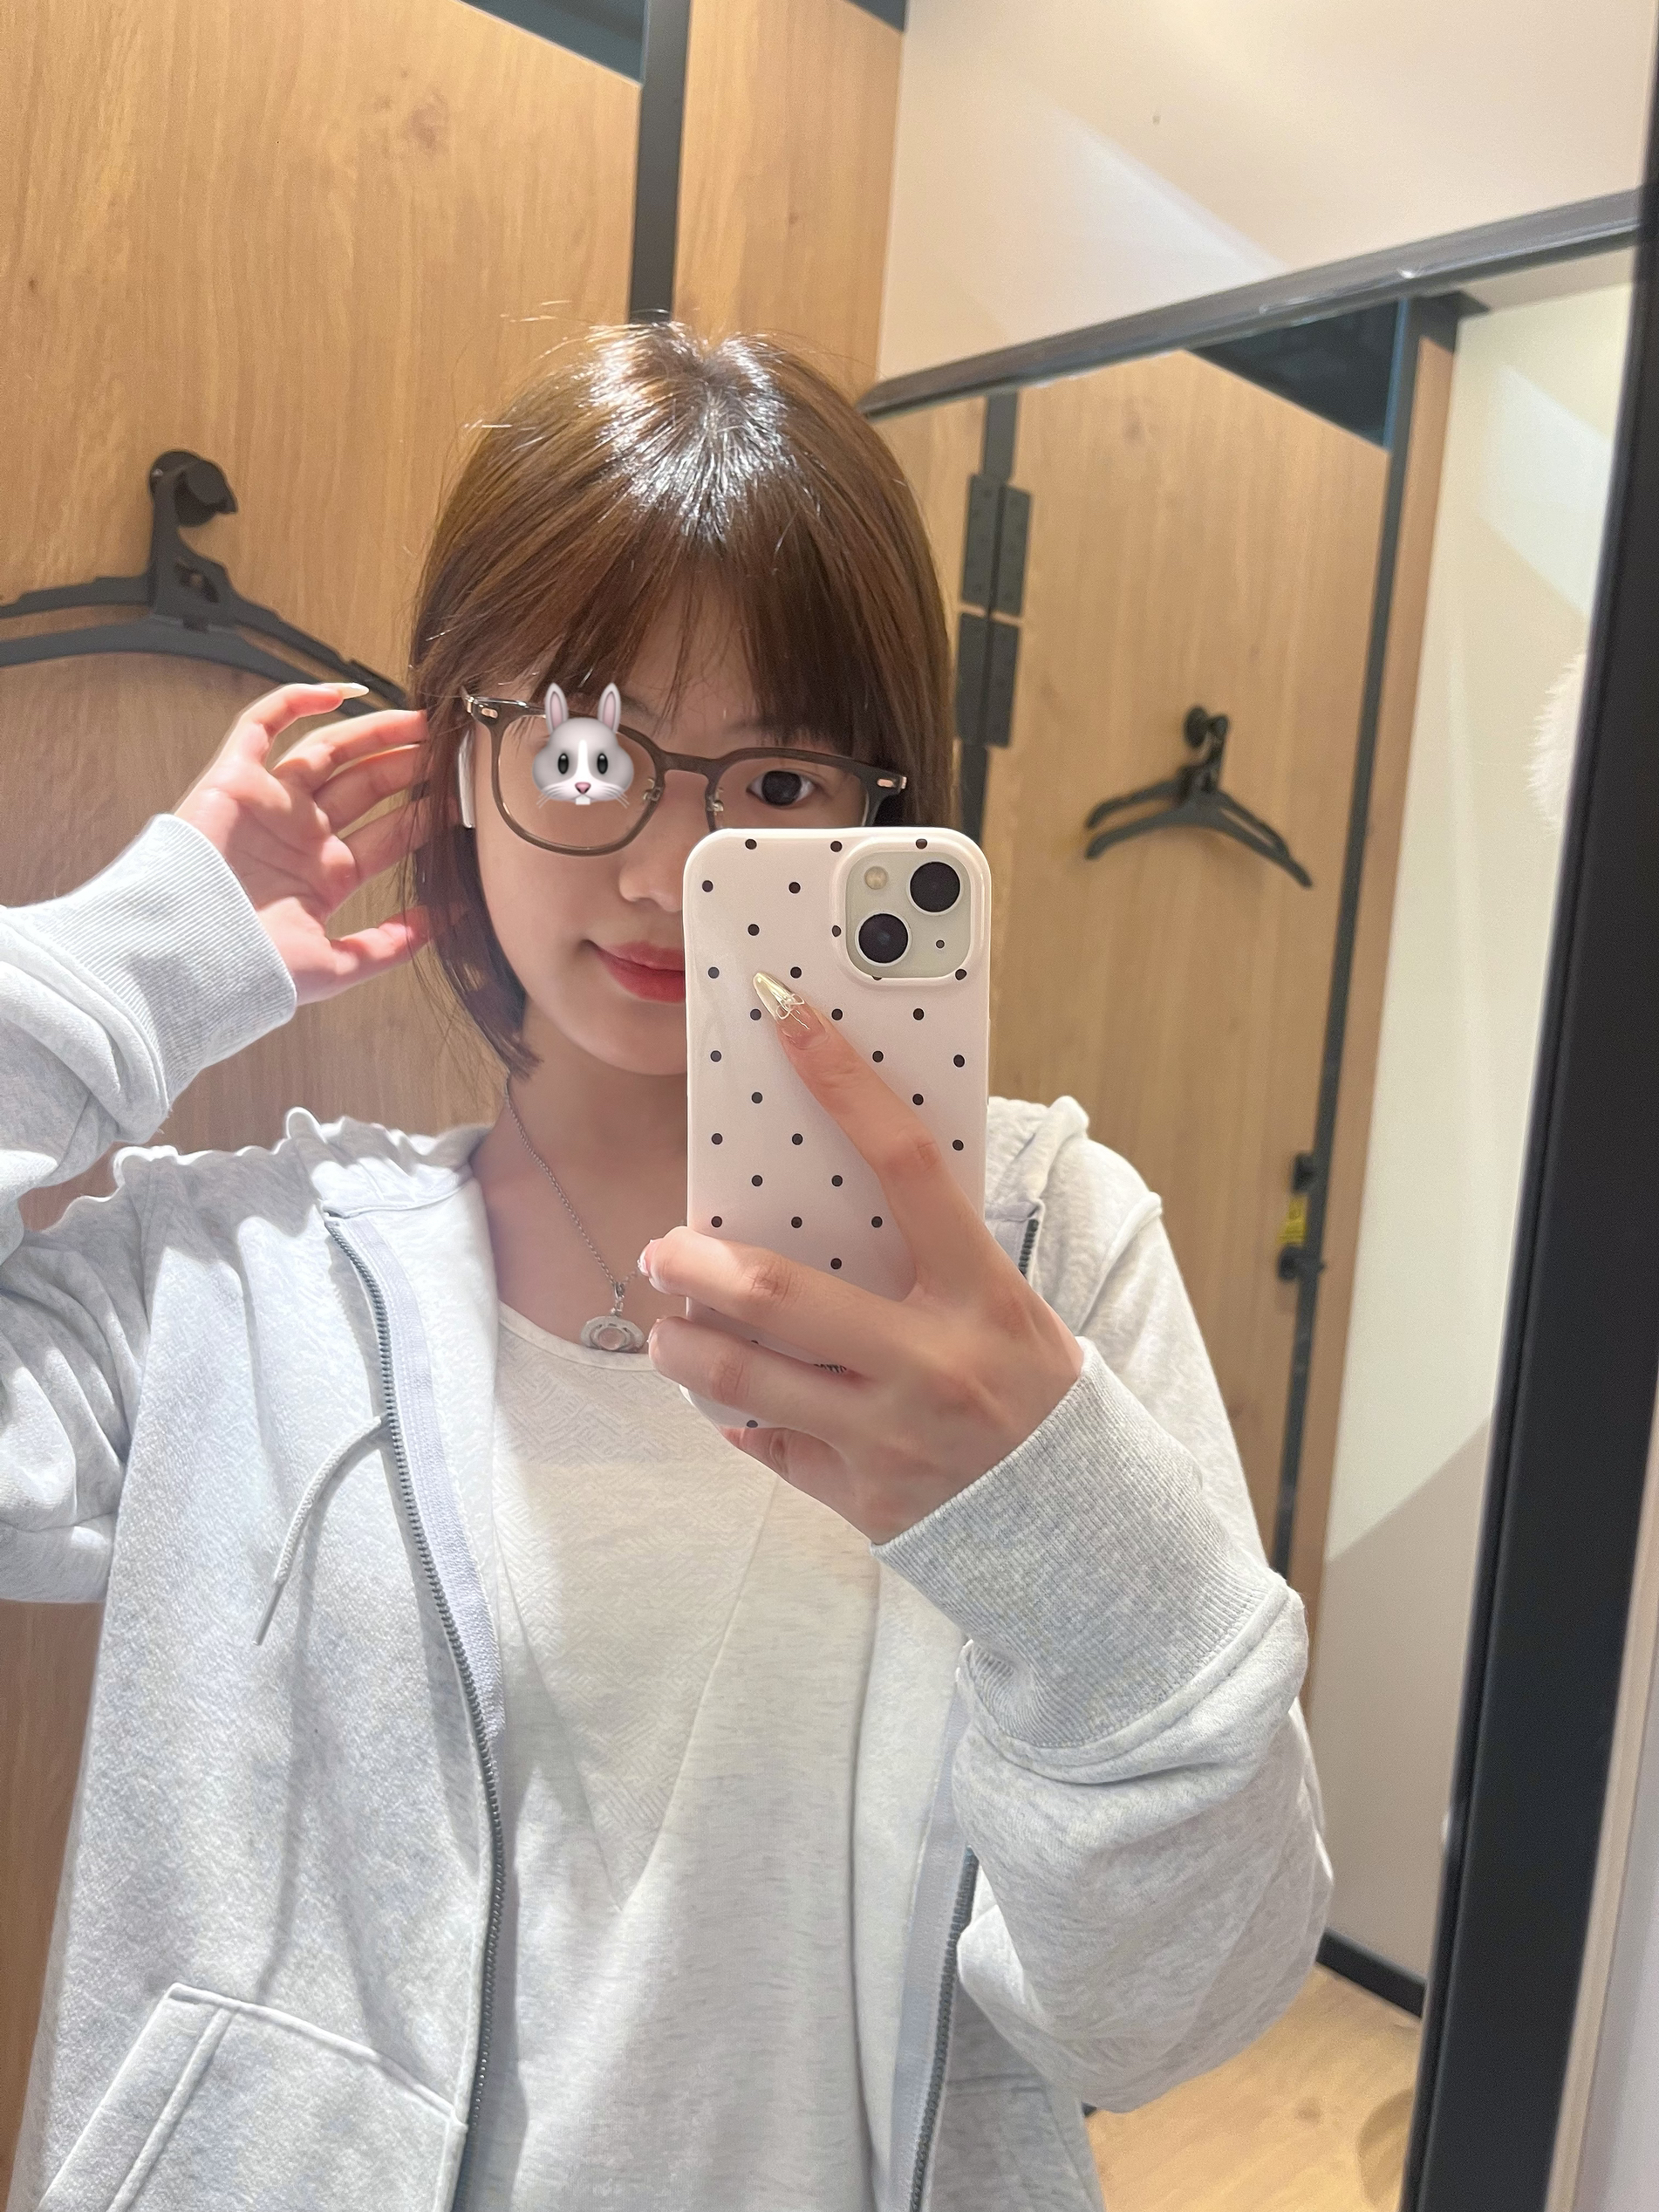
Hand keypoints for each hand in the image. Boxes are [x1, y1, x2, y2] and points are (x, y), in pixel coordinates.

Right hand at [174, 682, 430, 1005]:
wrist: (189, 958)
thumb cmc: (254, 969)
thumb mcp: (338, 965)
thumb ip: (391, 945)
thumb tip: (446, 920)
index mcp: (327, 876)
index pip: (391, 834)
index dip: (430, 814)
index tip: (469, 798)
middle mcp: (302, 835)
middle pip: (368, 785)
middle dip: (412, 765)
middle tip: (456, 746)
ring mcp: (271, 805)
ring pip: (330, 750)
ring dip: (376, 731)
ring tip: (424, 718)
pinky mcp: (235, 780)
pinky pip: (262, 726)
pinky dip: (296, 702)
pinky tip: (342, 692)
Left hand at [641, 980, 1084, 1542]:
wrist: (1080, 1526)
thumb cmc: (1029, 1387)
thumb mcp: (1006, 1306)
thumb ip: (931, 1256)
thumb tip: (823, 1191)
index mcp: (983, 1293)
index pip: (907, 1164)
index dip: (841, 1081)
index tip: (786, 1017)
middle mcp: (935, 1363)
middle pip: (778, 1293)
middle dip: (694, 1263)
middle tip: (665, 1249)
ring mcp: (892, 1436)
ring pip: (745, 1378)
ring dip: (684, 1346)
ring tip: (669, 1330)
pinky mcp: (863, 1498)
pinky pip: (766, 1446)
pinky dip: (740, 1418)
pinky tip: (733, 1402)